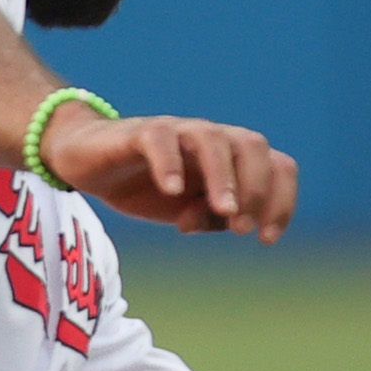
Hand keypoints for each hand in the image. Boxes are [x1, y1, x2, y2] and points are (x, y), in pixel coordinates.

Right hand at [41, 110, 297, 239]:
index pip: (277, 166)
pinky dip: (170, 164)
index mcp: (231, 159)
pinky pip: (160, 139)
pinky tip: (171, 191)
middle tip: (241, 229)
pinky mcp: (140, 132)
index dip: (281, 201)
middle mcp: (210, 139)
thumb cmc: (147, 186)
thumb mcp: (187, 213)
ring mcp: (176, 132)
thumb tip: (234, 224)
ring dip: (223, 177)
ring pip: (212, 138)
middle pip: (253, 145)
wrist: (89, 163)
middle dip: (256, 189)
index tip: (266, 239)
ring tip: (223, 211)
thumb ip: (214, 218)